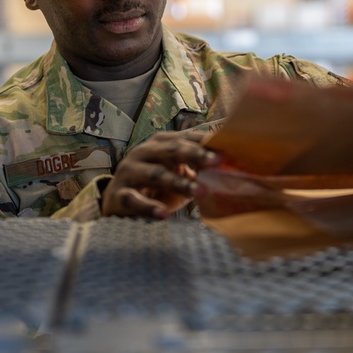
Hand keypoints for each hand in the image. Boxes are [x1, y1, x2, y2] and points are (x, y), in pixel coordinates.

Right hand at [101, 130, 220, 218]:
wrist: (118, 200)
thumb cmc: (157, 184)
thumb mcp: (177, 170)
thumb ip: (199, 164)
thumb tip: (234, 161)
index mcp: (161, 143)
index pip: (186, 138)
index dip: (206, 142)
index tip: (227, 147)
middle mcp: (144, 152)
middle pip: (172, 150)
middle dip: (196, 155)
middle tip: (218, 162)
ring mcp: (130, 172)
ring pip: (156, 175)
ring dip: (180, 183)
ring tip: (201, 192)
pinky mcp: (120, 194)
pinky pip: (135, 200)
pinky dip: (149, 208)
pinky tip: (163, 214)